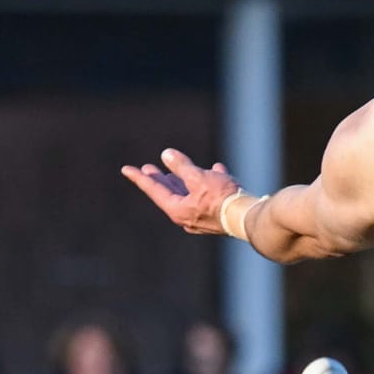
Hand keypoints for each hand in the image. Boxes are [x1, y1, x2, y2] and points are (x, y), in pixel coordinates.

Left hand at [121, 149, 243, 234]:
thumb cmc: (222, 199)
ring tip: (178, 171)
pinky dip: (209, 183)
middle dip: (161, 180)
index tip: (125, 169)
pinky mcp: (217, 216)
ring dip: (184, 182)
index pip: (154, 190)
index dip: (140, 178)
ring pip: (189, 196)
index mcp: (178, 210)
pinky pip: (209, 197)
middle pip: (170, 195)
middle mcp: (187, 217)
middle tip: (149, 169)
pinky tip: (216, 170)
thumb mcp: (199, 178)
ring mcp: (202, 219)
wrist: (248, 218)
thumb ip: (182, 166)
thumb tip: (166, 155)